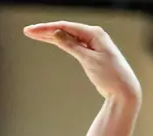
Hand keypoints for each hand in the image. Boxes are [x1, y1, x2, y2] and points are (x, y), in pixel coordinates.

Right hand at [23, 22, 140, 103]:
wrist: (124, 91)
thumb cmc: (110, 76)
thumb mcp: (89, 60)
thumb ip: (72, 45)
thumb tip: (56, 32)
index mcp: (94, 33)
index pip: (65, 27)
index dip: (47, 28)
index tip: (31, 31)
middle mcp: (94, 35)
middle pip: (65, 29)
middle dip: (46, 30)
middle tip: (28, 31)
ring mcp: (93, 44)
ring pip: (68, 37)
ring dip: (52, 36)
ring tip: (35, 35)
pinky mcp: (92, 54)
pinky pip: (74, 45)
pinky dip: (62, 43)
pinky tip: (52, 40)